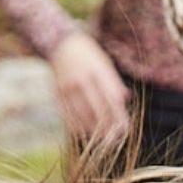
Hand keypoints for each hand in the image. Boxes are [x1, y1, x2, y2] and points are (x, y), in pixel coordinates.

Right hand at [49, 31, 130, 145]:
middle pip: (97, 110)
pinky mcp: (57, 92)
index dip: (118, 116)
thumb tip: (125, 99)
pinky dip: (75, 125)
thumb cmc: (88, 55)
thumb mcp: (104, 63)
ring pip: (82, 114)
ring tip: (98, 137)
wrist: (60, 43)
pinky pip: (67, 113)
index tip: (123, 128)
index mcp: (98, 72)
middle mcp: (83, 79)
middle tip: (112, 139)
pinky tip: (82, 131)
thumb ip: (113, 81)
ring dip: (92, 129)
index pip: (112, 99)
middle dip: (106, 127)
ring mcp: (68, 86)